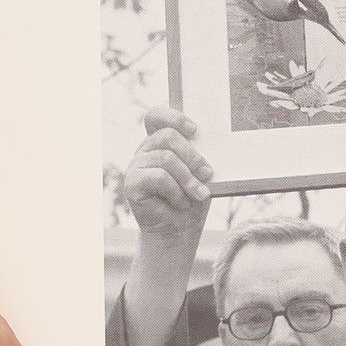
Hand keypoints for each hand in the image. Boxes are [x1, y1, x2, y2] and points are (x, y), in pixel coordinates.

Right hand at [123, 106, 213, 245]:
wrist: (180, 229)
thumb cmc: (192, 197)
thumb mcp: (201, 172)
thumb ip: (200, 154)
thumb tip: (213, 142)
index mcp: (160, 142)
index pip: (156, 116)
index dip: (173, 116)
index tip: (194, 129)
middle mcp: (145, 150)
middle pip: (167, 136)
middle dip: (193, 155)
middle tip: (208, 173)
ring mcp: (136, 165)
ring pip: (166, 158)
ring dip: (188, 179)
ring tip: (200, 194)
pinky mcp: (132, 183)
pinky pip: (159, 177)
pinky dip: (176, 191)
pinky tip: (181, 202)